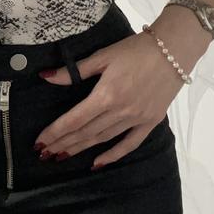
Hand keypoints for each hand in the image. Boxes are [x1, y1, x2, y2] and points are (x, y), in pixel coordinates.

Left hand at [33, 30, 186, 166]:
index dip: (55, 132)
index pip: (74, 119)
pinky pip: (129, 144)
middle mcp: (120, 111)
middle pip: (86, 132)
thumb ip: (75, 70)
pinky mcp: (150, 122)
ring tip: (62, 156)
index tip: (39, 142)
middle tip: (44, 154)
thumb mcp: (103, 55)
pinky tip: (97, 163)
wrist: (173, 50)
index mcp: (106, 94)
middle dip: (63, 144)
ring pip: (103, 139)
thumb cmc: (136, 49)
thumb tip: (46, 77)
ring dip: (81, 149)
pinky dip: (113, 155)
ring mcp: (136, 119)